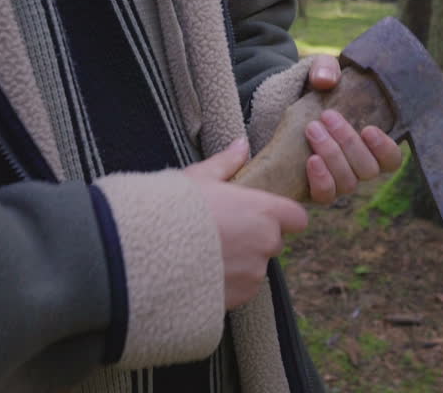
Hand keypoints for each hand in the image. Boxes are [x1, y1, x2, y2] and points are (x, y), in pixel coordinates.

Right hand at [184, 138, 307, 309]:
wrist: (145, 254)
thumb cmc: (172, 209)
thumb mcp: (199, 178)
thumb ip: (227, 163)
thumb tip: (242, 144)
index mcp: (264, 211)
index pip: (297, 218)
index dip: (283, 216)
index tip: (263, 214)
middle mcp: (266, 244)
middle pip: (274, 241)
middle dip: (256, 237)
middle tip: (223, 230)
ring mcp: (253, 274)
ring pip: (255, 267)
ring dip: (240, 261)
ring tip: (205, 252)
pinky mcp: (238, 298)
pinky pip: (240, 288)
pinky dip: (227, 282)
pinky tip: (201, 271)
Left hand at [304, 55, 402, 203]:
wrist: (285, 114)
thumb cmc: (313, 93)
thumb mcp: (320, 72)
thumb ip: (326, 67)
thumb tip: (327, 81)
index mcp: (371, 144)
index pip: (392, 160)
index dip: (385, 149)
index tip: (369, 129)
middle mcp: (359, 168)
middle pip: (368, 169)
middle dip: (348, 142)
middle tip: (327, 116)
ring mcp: (339, 181)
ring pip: (348, 182)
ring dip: (332, 155)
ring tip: (312, 129)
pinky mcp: (317, 190)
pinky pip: (326, 196)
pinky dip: (321, 180)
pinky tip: (310, 160)